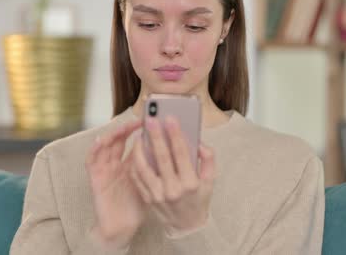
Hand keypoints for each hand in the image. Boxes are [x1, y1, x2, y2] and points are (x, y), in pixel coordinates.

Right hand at [85, 120, 145, 248]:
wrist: (122, 227)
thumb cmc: (137, 206)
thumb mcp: (150, 182)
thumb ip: (156, 166)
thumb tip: (173, 149)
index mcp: (129, 163)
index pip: (133, 141)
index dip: (141, 130)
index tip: (154, 121)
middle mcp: (115, 163)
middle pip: (119, 139)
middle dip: (129, 128)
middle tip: (142, 120)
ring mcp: (104, 169)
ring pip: (105, 145)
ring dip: (113, 134)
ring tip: (125, 127)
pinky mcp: (95, 178)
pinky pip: (91, 160)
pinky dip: (94, 149)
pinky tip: (101, 141)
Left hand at [130, 116, 216, 235]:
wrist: (187, 225)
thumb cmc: (199, 197)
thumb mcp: (210, 180)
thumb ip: (208, 159)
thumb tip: (198, 142)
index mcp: (191, 183)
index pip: (181, 154)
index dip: (175, 135)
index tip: (170, 119)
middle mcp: (173, 189)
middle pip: (161, 158)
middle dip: (155, 136)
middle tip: (150, 119)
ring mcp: (158, 196)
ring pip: (144, 168)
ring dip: (140, 149)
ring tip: (140, 135)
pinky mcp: (148, 199)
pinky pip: (138, 178)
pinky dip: (135, 163)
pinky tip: (137, 151)